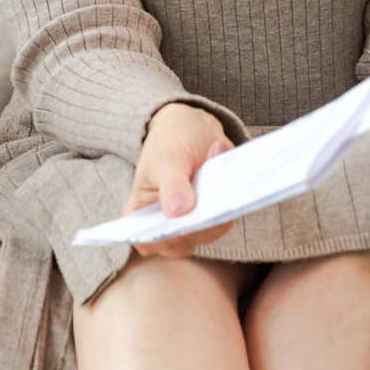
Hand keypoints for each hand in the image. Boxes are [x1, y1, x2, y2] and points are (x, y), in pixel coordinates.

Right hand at [127, 102, 235, 258]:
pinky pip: (225, 218)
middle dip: (199, 224)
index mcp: (140, 214)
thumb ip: (172, 186)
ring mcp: (191, 221)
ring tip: (215, 167)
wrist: (193, 126)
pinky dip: (229, 200)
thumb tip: (177, 211)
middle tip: (210, 197)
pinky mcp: (212, 214)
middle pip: (182, 243)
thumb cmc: (169, 143)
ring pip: (208, 232)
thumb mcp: (167, 159)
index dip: (165, 239)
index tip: (185, 227)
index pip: (147, 241)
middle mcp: (165, 224)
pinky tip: (225, 173)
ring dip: (217, 208)